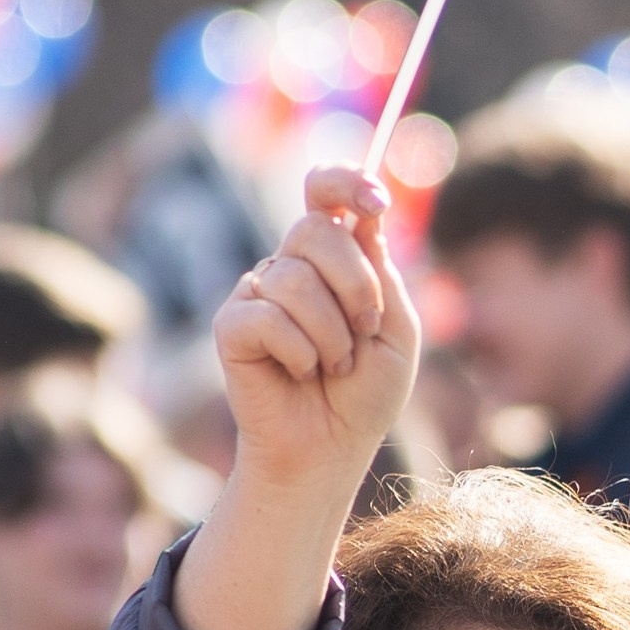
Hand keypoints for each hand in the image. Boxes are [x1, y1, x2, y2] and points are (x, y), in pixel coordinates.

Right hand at [215, 163, 419, 500]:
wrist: (332, 448)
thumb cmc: (365, 393)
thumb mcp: (396, 330)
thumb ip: (382, 272)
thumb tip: (363, 215)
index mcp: (333, 257)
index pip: (325, 192)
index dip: (345, 182)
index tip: (377, 199)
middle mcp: (291, 265)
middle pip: (316, 230)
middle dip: (355, 284)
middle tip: (365, 329)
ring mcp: (258, 292)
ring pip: (295, 278)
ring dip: (332, 332)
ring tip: (334, 364)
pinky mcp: (232, 325)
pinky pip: (267, 317)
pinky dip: (299, 352)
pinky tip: (300, 373)